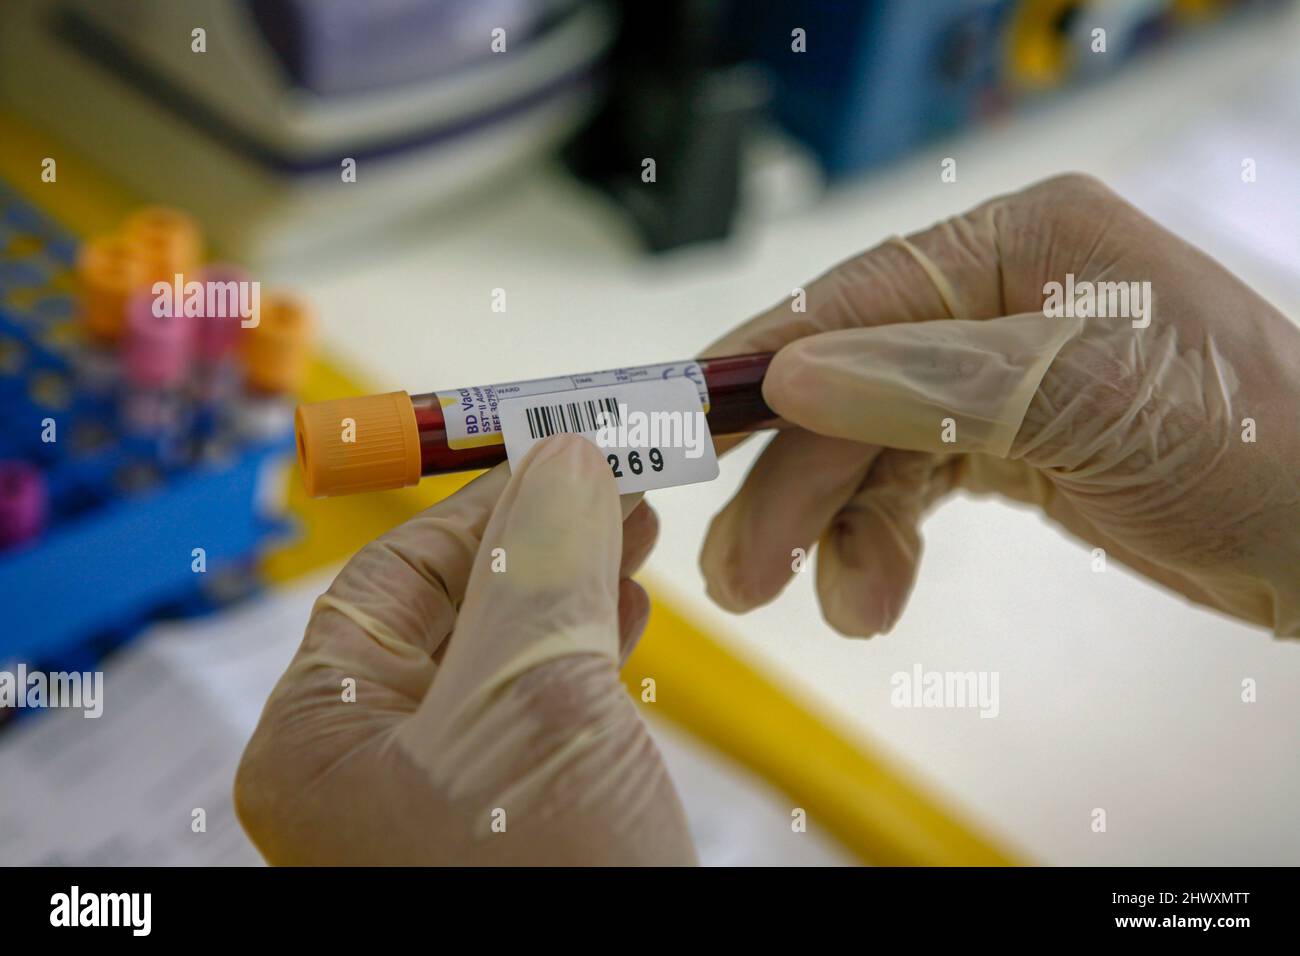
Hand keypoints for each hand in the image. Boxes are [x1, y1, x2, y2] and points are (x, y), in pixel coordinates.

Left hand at [236, 435, 695, 863]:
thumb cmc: (538, 886)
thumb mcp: (534, 702)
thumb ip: (538, 569)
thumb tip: (563, 457)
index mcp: (321, 742)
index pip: (394, 577)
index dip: (485, 505)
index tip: (563, 449)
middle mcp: (365, 769)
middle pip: (453, 610)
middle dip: (541, 537)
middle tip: (617, 476)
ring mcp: (437, 799)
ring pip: (503, 656)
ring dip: (573, 582)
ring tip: (637, 527)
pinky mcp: (507, 822)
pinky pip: (536, 710)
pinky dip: (584, 651)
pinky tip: (626, 609)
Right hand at [701, 174, 1299, 637]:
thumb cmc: (1254, 448)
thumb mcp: (1090, 403)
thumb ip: (929, 382)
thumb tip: (787, 376)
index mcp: (1022, 245)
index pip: (853, 302)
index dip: (758, 369)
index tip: (681, 430)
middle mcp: (998, 298)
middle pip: (847, 387)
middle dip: (794, 484)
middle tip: (743, 573)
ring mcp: (998, 374)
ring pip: (866, 447)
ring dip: (834, 528)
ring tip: (830, 603)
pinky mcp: (1005, 442)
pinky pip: (906, 486)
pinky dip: (879, 540)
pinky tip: (872, 590)